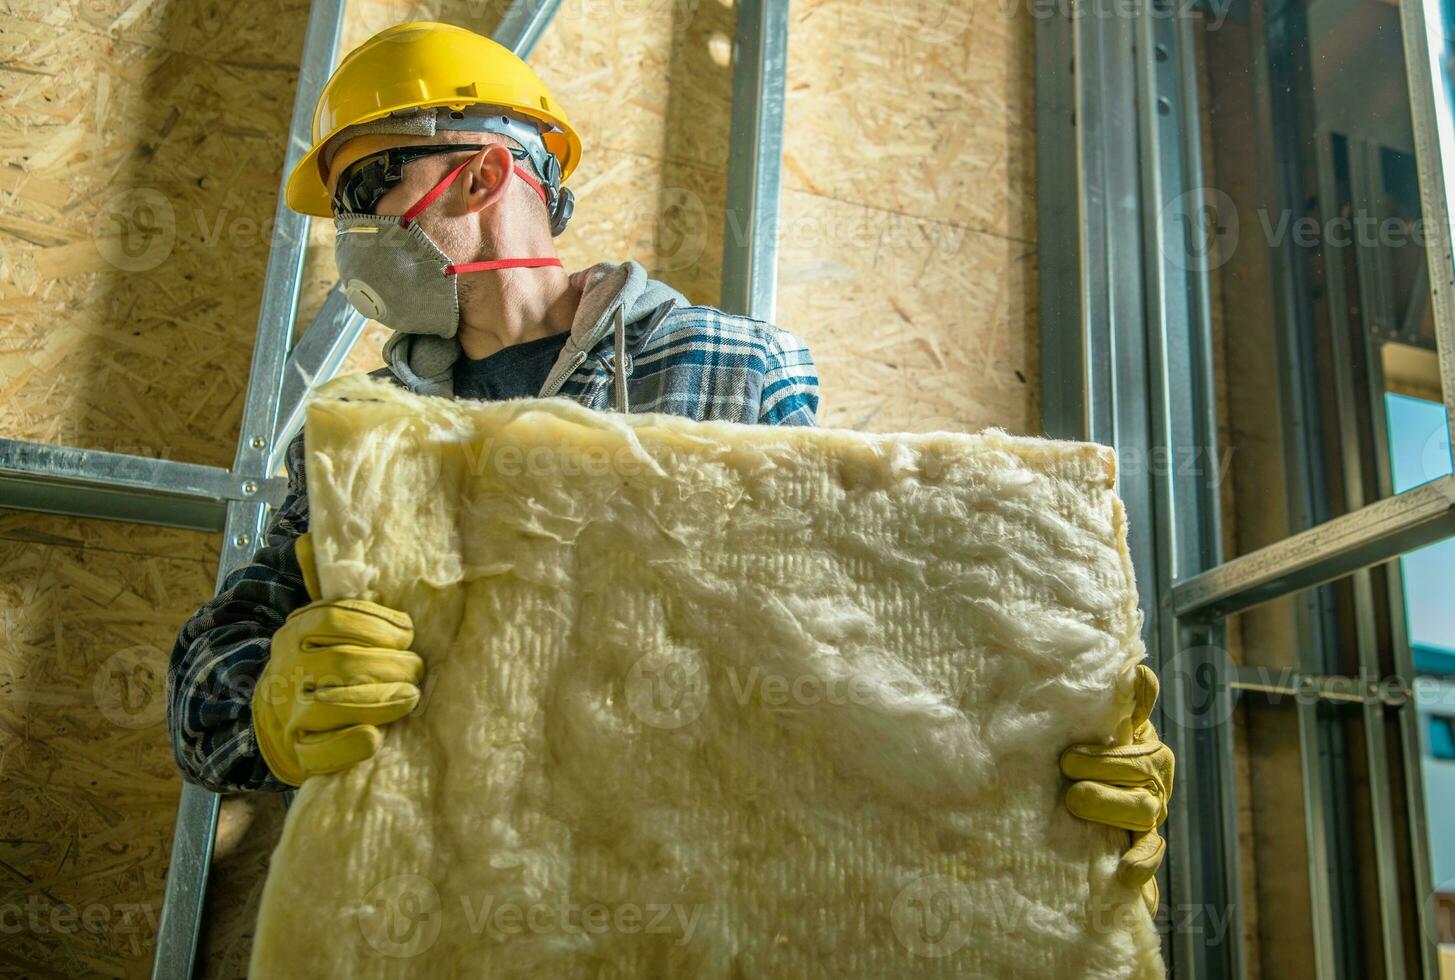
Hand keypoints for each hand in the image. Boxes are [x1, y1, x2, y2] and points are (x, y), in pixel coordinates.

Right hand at [251, 532, 424, 785]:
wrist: (273, 722)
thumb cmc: (313, 665)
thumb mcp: (314, 624)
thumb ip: (322, 586)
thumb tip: (310, 537)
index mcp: (295, 632)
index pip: (337, 618)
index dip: (379, 623)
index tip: (408, 632)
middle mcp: (287, 670)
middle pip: (346, 661)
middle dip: (393, 664)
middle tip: (418, 669)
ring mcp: (290, 714)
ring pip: (337, 703)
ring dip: (383, 700)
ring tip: (411, 696)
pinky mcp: (297, 754)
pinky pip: (323, 752)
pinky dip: (351, 744)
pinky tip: (375, 737)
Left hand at [1060, 663, 1173, 912]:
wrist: (1076, 826)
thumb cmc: (1077, 766)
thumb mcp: (1079, 734)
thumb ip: (1102, 707)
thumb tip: (1127, 668)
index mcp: (1138, 738)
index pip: (1142, 715)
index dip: (1137, 699)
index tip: (1132, 679)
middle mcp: (1152, 772)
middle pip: (1141, 764)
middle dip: (1103, 762)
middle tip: (1065, 762)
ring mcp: (1151, 810)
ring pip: (1143, 806)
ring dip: (1110, 802)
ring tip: (1076, 799)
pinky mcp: (1144, 846)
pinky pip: (1150, 852)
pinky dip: (1140, 861)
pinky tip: (1127, 870)